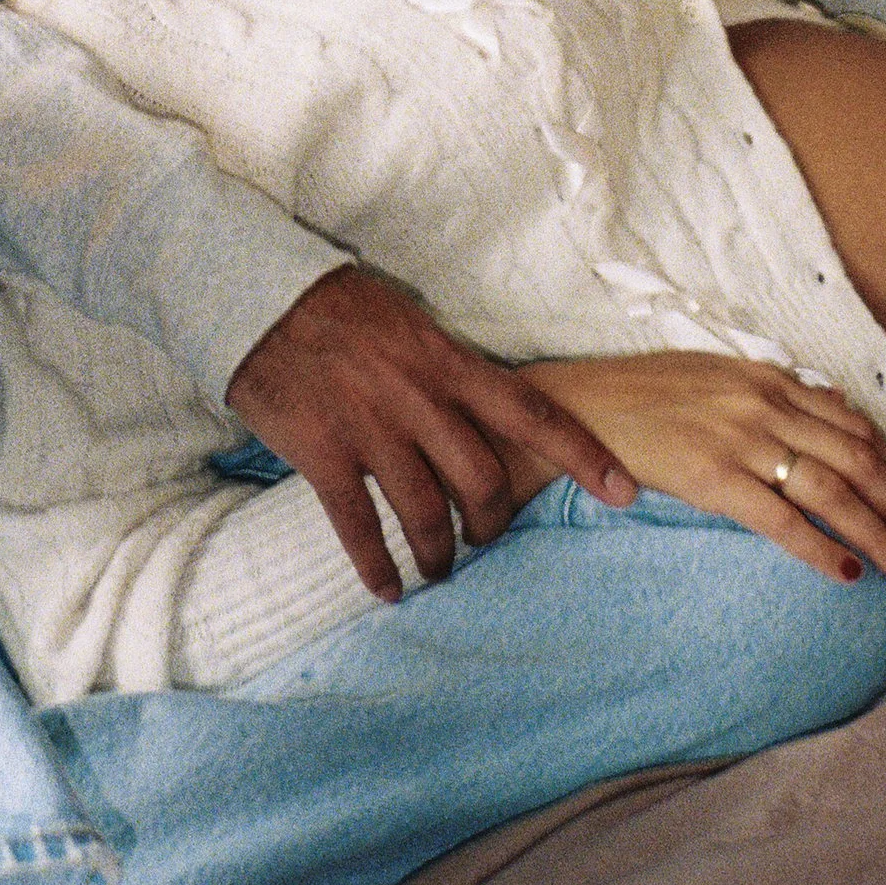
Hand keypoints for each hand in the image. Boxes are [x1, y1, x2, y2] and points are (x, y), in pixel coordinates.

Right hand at [225, 265, 637, 599]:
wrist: (259, 296)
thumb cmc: (340, 309)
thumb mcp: (411, 325)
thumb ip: (448, 372)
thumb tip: (482, 415)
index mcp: (448, 363)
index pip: (533, 413)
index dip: (583, 456)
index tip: (626, 491)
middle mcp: (419, 399)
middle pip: (484, 481)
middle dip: (492, 524)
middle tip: (482, 540)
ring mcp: (370, 429)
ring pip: (426, 511)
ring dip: (438, 555)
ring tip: (436, 571)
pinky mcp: (323, 452)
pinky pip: (359, 525)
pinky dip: (376, 565)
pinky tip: (386, 588)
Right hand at [527, 351, 885, 585]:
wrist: (580, 407)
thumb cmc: (642, 396)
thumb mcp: (716, 375)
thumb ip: (773, 393)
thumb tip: (831, 409)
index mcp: (767, 379)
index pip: (855, 425)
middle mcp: (764, 404)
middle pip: (858, 459)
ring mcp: (740, 438)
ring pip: (832, 491)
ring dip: (877, 532)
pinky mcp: (713, 476)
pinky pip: (782, 520)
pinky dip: (821, 549)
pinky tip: (846, 572)